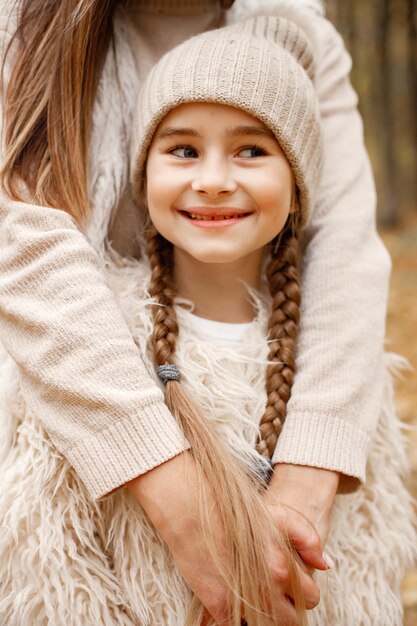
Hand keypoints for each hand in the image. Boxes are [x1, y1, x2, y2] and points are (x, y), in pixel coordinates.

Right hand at [126, 453, 326, 625]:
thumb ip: (308, 538)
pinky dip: (241, 619)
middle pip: (293, 619)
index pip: (312, 597)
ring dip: (267, 615)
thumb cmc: (234, 510)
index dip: (306, 591)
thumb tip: (326, 565)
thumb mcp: (278, 515)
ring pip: (268, 625)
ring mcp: (242, 600)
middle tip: (278, 595)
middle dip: (290, 609)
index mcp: (283, 566)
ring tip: (259, 597)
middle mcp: (265, 588)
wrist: (191, 510)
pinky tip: (239, 601)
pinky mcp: (219, 607)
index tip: (295, 584)